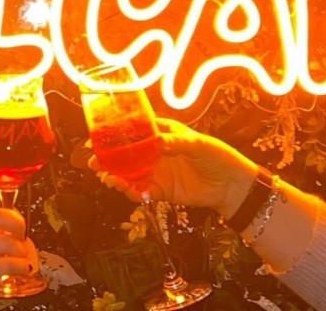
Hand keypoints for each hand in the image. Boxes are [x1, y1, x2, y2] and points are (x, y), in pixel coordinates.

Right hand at [90, 118, 256, 218]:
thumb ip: (175, 143)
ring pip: (129, 174)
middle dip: (108, 159)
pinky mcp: (161, 191)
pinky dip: (132, 192)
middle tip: (94, 163)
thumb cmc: (216, 155)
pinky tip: (128, 191)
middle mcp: (154, 153)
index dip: (116, 134)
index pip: (134, 131)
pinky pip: (141, 192)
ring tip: (110, 180)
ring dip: (116, 177)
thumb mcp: (197, 143)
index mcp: (161, 135)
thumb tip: (157, 142)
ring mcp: (156, 172)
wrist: (231, 184)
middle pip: (125, 155)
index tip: (99, 137)